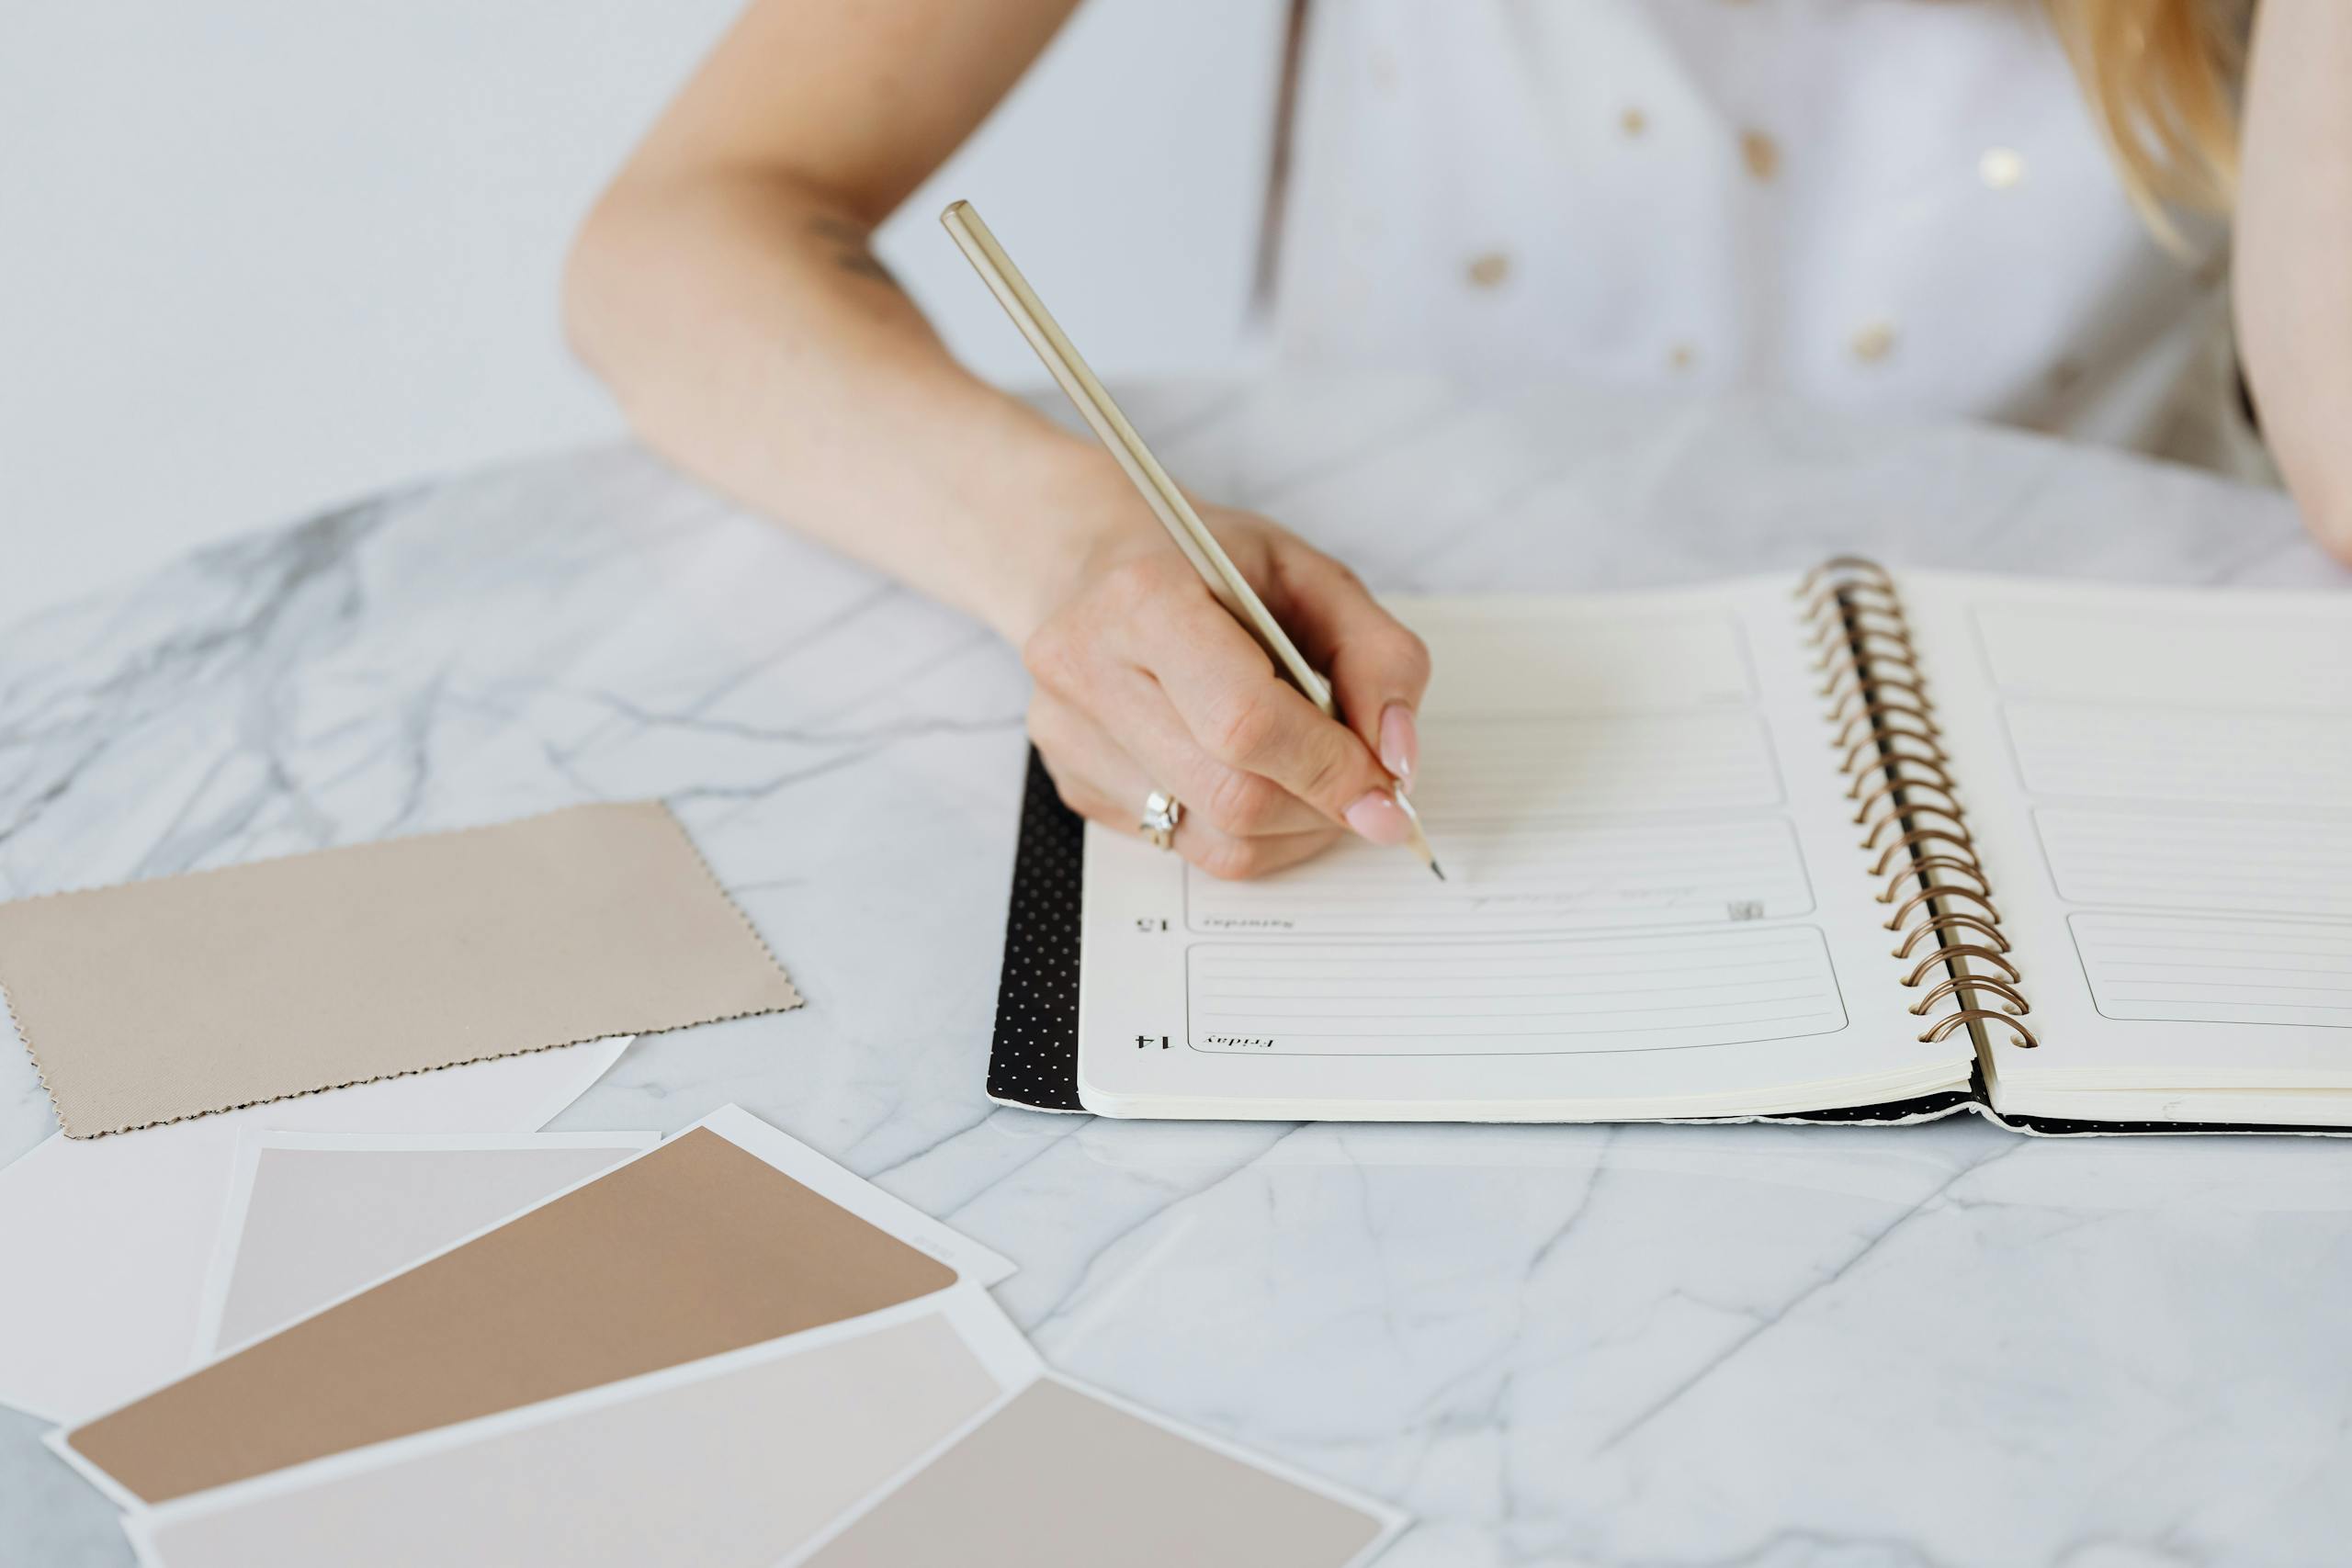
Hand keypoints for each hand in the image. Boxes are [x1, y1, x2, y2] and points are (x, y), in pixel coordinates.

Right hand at [1021, 506, 1430, 878]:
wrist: (1090, 563)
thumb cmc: (1207, 565)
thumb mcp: (1312, 575)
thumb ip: (1378, 657)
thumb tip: (1396, 762)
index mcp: (1145, 599)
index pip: (1246, 723)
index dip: (1330, 768)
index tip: (1386, 785)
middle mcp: (1087, 670)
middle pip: (1233, 795)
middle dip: (1321, 805)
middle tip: (1363, 786)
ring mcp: (1068, 736)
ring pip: (1215, 840)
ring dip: (1291, 828)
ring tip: (1309, 775)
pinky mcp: (1073, 783)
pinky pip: (1185, 847)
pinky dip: (1247, 833)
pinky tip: (1252, 776)